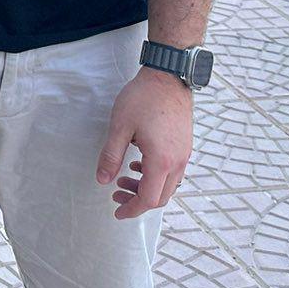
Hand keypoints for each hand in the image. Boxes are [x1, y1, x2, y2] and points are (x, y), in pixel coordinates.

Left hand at [96, 67, 193, 219]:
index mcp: (161, 161)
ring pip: (168, 185)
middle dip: (137, 201)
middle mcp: (178, 162)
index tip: (117, 211)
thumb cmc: (143, 98)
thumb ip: (110, 156)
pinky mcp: (185, 145)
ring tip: (124, 178)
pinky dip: (156, 176)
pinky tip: (139, 163)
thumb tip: (103, 180)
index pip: (148, 199)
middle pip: (160, 197)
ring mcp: (184, 154)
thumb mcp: (119, 127)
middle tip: (116, 195)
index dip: (132, 209)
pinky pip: (173, 172)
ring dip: (147, 188)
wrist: (168, 76)